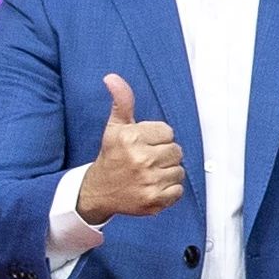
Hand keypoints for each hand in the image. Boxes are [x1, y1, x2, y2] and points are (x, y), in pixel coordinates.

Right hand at [78, 74, 186, 221]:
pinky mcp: (155, 200)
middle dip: (164, 155)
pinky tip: (153, 186)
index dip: (158, 138)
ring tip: (150, 173)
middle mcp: (141, 159)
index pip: (168, 132)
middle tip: (147, 160)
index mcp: (132, 138)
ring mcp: (149, 181)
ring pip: (179, 170)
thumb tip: (112, 78)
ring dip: (167, 172)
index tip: (144, 144)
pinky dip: (169, 190)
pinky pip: (178, 190)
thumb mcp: (115, 127)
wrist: (99, 191)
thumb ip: (122, 101)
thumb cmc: (111, 157)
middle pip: (176, 151)